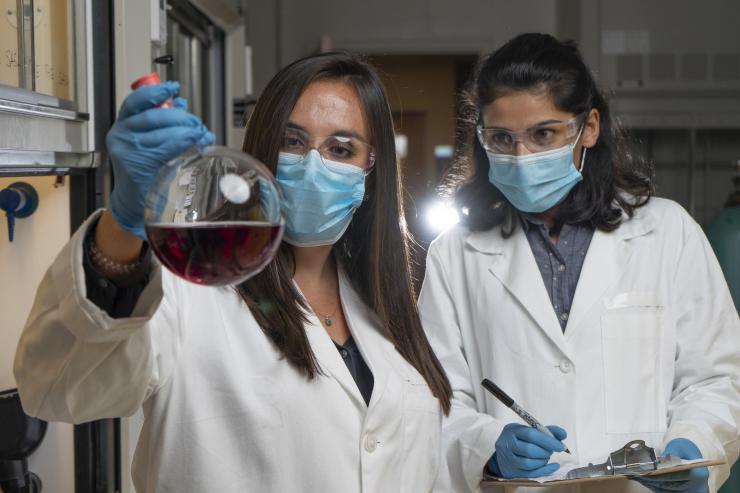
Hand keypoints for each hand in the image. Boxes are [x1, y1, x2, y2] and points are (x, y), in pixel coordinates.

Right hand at [106, 81, 213, 238]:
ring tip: (202, 133)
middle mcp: (121, 135)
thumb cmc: (145, 169)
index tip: (173, 88)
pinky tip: (197, 144)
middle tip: (197, 121)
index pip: (136, 101)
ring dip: (188, 132)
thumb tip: (181, 103)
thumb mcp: (149, 141)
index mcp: (122, 124)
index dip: (156, 92)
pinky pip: (167, 150)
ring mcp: (127, 150)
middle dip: (181, 117)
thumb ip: (163, 122)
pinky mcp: (138, 165)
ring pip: (163, 133)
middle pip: (154, 116)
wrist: (134, 200)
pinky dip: (185, 145)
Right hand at [488, 423, 566, 478]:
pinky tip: (552, 466)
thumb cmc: (519, 439)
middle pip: (529, 450)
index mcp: (512, 430)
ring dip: (543, 461)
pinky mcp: (511, 471)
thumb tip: (563, 434)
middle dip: (545, 451)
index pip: (531, 434)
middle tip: (551, 451)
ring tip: (546, 457)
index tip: (560, 446)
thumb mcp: (528, 430)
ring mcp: (508, 459)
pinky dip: (544, 470)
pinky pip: (530, 474)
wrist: (502, 452)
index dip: (548, 440)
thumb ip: (546, 431)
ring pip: (529, 463)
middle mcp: (506, 444)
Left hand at [632, 439, 708, 492]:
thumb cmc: (684, 449)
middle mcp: (696, 486)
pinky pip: (665, 491)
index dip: (661, 474)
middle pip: (670, 485)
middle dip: (652, 479)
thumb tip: (658, 463)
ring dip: (650, 483)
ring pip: (666, 490)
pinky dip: (653, 485)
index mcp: (698, 474)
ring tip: (635, 476)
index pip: (677, 476)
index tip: (646, 471)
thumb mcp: (678, 446)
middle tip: (635, 474)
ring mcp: (688, 491)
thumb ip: (670, 454)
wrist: (690, 456)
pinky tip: (642, 479)